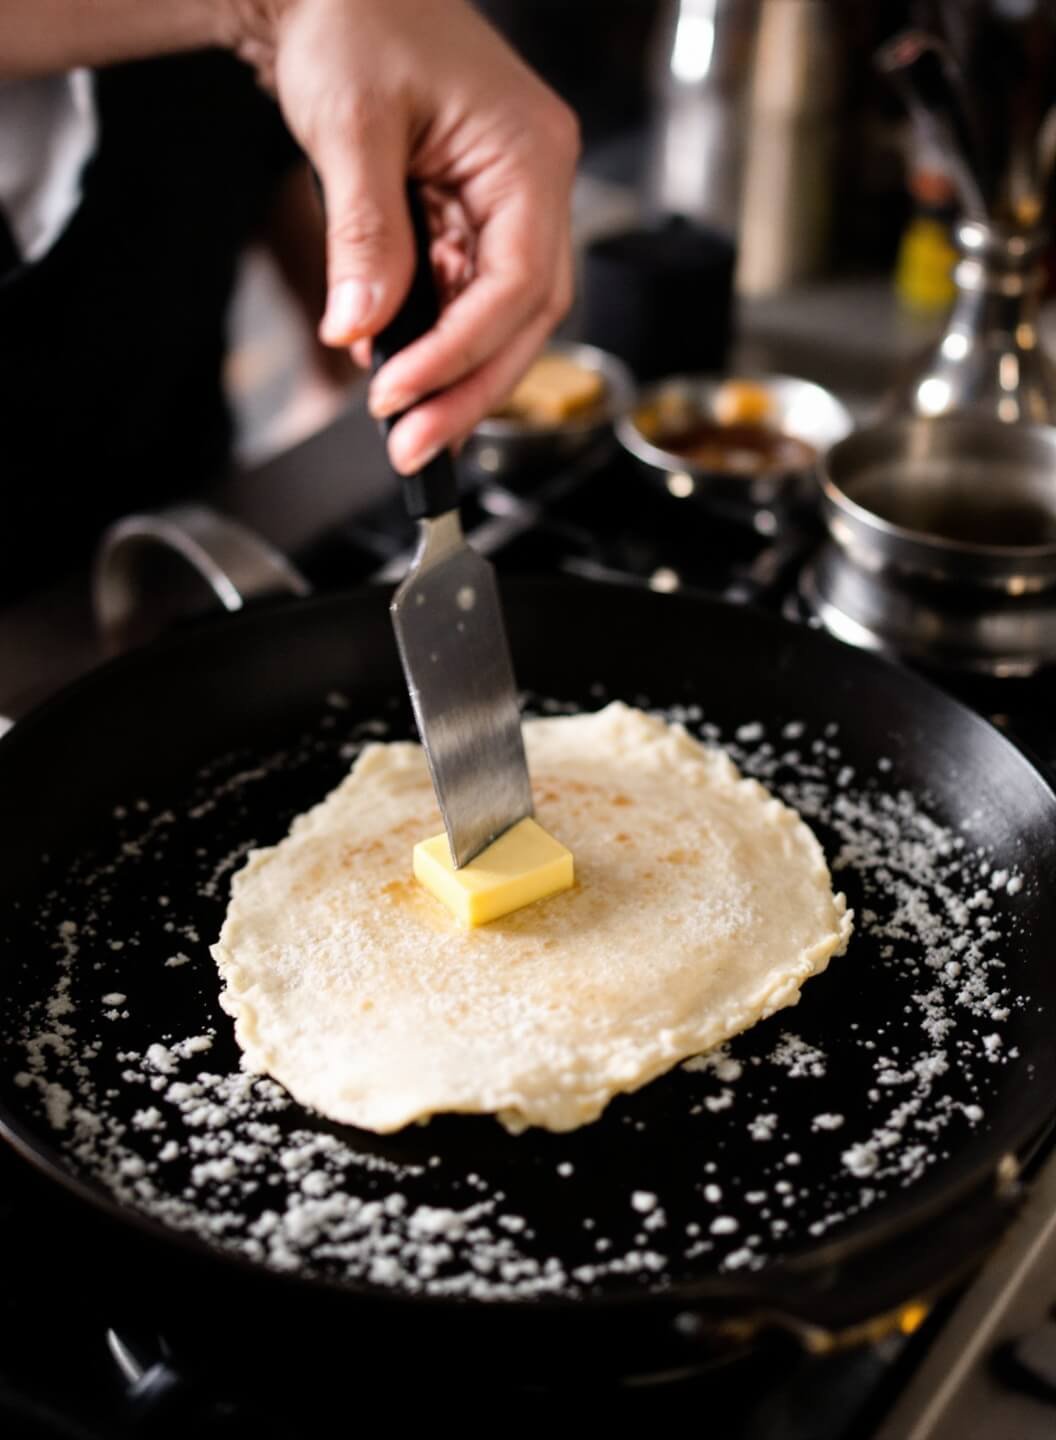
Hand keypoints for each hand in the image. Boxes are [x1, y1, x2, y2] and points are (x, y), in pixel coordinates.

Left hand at [233, 0, 578, 473]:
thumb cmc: (354, 19)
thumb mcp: (353, 126)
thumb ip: (365, 235)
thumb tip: (362, 330)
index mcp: (531, 155)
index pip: (519, 283)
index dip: (464, 353)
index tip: (401, 398)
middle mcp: (533, 188)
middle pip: (524, 320)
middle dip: (469, 391)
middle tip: (413, 450)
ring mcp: (506, 208)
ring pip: (501, 322)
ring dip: (454, 380)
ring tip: (403, 429)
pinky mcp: (470, 222)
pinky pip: (466, 300)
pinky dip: (435, 345)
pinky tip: (398, 376)